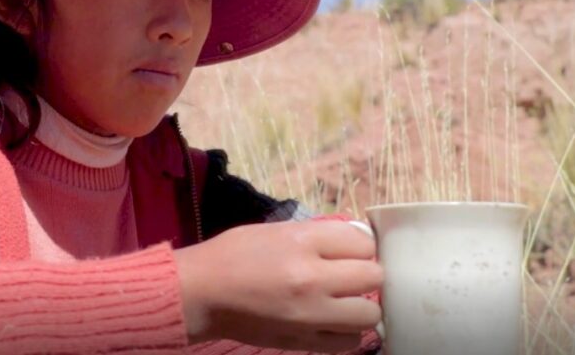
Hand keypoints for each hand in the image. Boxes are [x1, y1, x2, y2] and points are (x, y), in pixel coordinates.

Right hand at [174, 220, 382, 351]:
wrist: (200, 294)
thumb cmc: (232, 256)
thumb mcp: (276, 231)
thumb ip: (317, 236)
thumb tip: (355, 242)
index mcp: (302, 242)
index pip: (363, 242)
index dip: (359, 246)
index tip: (347, 252)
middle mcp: (312, 278)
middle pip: (374, 276)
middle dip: (364, 274)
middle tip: (347, 276)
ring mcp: (310, 314)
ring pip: (370, 314)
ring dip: (360, 306)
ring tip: (342, 302)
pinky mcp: (304, 342)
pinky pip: (350, 343)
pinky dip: (347, 333)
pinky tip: (332, 323)